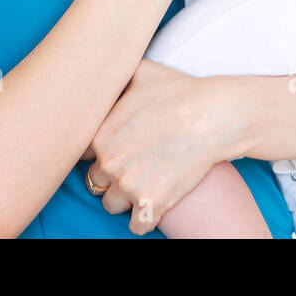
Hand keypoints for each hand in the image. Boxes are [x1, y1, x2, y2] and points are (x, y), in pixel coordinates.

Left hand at [80, 59, 241, 234]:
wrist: (213, 115)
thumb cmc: (180, 91)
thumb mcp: (141, 71)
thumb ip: (115, 77)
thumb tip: (103, 70)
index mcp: (100, 135)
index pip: (81, 154)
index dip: (98, 152)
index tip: (117, 148)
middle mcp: (109, 162)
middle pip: (95, 181)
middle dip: (111, 175)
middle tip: (135, 163)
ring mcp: (129, 186)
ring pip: (111, 205)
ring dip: (125, 197)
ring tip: (145, 181)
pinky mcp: (150, 204)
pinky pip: (136, 226)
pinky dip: (145, 217)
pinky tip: (155, 201)